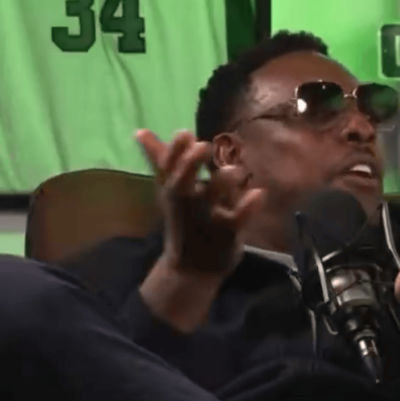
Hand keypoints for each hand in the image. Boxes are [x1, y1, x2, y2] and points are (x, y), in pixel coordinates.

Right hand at [137, 129, 264, 279]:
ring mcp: (207, 219)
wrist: (192, 269)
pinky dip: (247, 208)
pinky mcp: (228, 234)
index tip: (185, 132)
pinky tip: (259, 193)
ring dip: (223, 182)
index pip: (167, 168)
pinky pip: (237, 220)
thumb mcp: (170, 192)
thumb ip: (160, 160)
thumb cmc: (184, 221)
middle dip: (189, 165)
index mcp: (173, 191)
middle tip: (204, 145)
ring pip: (213, 199)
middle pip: (182, 182)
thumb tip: (140, 131)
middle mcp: (187, 204)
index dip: (174, 152)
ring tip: (235, 168)